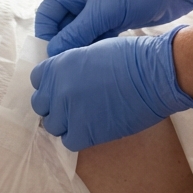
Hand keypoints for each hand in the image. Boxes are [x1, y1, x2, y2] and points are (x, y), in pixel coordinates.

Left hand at [30, 27, 192, 151]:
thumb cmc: (131, 58)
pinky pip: (69, 141)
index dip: (51, 85)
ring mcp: (69, 112)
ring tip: (86, 118)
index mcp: (59, 65)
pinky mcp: (84, 133)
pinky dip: (78, 137)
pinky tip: (93, 128)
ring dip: (66, 123)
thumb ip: (72, 66)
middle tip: (74, 106)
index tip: (63, 89)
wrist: (154, 76)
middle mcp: (58, 89)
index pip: (38, 81)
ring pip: (53, 126)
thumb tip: (67, 79)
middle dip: (55, 106)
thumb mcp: (92, 51)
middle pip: (41, 106)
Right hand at [35, 0, 192, 57]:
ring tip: (83, 64)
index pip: (48, 11)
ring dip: (81, 47)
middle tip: (66, 65)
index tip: (50, 55)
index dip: (46, 33)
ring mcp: (99, 7)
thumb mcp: (103, 11)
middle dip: (64, 43)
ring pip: (80, 33)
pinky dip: (96, 46)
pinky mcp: (114, 18)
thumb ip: (76, 33)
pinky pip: (97, 36)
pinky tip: (98, 59)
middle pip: (63, 24)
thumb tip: (54, 53)